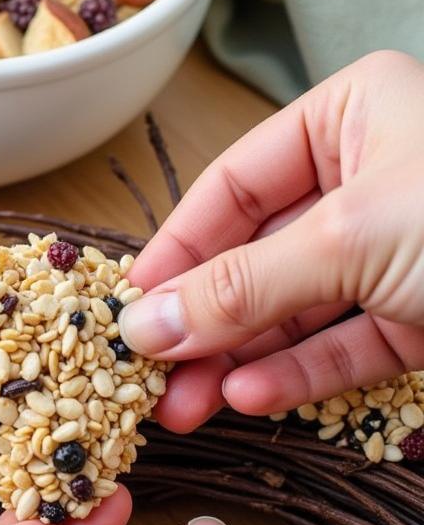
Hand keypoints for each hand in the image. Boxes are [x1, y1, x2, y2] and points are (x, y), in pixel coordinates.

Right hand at [119, 50, 423, 432]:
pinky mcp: (423, 313)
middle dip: (202, 321)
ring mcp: (397, 251)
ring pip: (293, 309)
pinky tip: (247, 398)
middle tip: (149, 376)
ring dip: (235, 359)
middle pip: (255, 255)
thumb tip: (141, 327)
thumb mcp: (350, 239)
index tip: (130, 312)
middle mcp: (370, 179)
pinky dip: (294, 374)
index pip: (232, 188)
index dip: (175, 252)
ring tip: (184, 407)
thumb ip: (239, 287)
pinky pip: (343, 344)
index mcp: (351, 117)